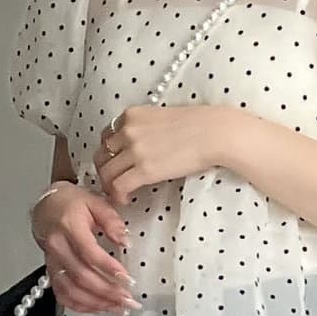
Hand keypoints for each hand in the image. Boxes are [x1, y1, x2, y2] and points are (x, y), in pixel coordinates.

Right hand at [29, 182, 139, 315]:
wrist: (46, 208)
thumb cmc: (71, 204)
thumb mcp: (95, 202)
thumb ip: (112, 221)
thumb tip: (126, 241)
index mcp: (69, 226)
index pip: (89, 253)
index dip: (109, 268)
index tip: (128, 279)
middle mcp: (58, 247)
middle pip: (81, 277)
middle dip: (107, 292)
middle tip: (129, 300)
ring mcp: (52, 263)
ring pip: (72, 291)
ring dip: (97, 303)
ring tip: (119, 308)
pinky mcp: (51, 273)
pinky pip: (63, 296)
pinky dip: (82, 306)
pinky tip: (100, 308)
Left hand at [93, 105, 240, 204]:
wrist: (214, 133)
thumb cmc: (199, 125)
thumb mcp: (163, 118)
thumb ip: (146, 128)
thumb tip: (145, 146)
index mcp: (132, 115)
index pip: (107, 136)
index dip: (109, 154)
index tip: (115, 164)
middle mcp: (128, 130)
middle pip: (102, 154)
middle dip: (104, 171)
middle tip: (112, 183)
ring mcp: (135, 150)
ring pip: (106, 172)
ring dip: (109, 186)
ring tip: (119, 194)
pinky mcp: (144, 169)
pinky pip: (118, 186)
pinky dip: (117, 196)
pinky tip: (126, 200)